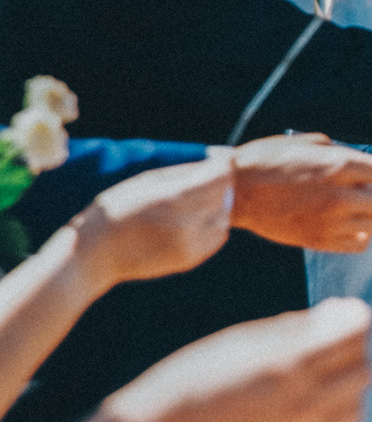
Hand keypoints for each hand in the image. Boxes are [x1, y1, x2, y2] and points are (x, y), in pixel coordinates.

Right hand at [69, 156, 233, 289]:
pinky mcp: (190, 260)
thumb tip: (215, 162)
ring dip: (214, 208)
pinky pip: (218, 236)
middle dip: (216, 187)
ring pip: (224, 217)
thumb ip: (183, 173)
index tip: (218, 162)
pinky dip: (211, 226)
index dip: (221, 166)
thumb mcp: (145, 182)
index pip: (221, 177)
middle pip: (225, 196)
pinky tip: (188, 223)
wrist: (95, 254)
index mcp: (174, 199)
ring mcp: (190, 245)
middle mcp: (187, 223)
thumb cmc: (116, 209)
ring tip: (188, 206)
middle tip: (195, 185)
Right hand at [100, 297, 371, 421]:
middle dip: (354, 352)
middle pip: (363, 370)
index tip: (343, 314)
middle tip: (330, 347)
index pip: (356, 332)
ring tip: (316, 382)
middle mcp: (303, 405)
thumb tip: (340, 314)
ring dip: (346, 391)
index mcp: (288, 365)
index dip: (354, 317)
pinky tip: (305, 415)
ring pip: (357, 409)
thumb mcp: (239, 342)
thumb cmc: (189, 382)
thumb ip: (296, 329)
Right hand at [228, 135, 371, 252]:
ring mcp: (332, 223)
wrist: (233, 191)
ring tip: (370, 203)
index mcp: (341, 167)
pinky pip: (360, 244)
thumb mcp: (310, 144)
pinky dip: (363, 233)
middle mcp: (342, 198)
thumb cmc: (267, 161)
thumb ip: (345, 153)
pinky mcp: (320, 242)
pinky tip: (352, 221)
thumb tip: (369, 161)